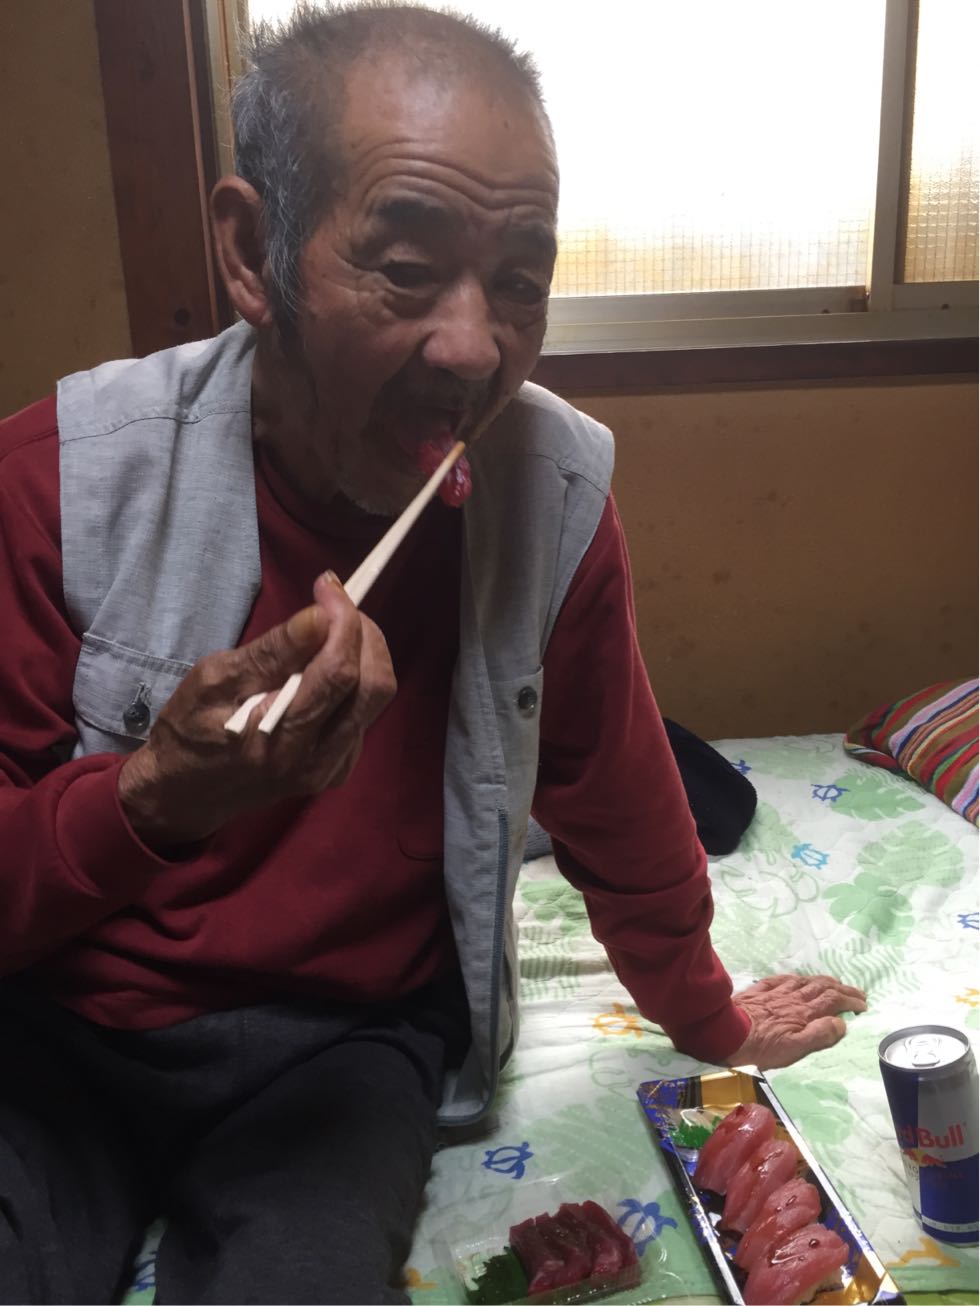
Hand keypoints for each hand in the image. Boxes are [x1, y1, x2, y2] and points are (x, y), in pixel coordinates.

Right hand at [118, 572, 395, 846]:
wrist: (186, 792)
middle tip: (335, 606)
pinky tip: (324, 670)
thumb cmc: (190, 730)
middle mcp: (315, 760)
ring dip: (363, 654)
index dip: (343, 620)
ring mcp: (330, 769)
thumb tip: (319, 617)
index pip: (338, 672)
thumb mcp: (213, 680)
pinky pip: (364, 714)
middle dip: (364, 633)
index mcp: (279, 739)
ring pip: (376, 699)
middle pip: (373, 686)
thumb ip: (270, 653)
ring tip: (330, 632)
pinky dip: (355, 680)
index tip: (327, 585)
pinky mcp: (337, 769)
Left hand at [726, 974, 866, 1069]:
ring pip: (804, 981)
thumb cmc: (760, 1047)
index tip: (863, 1004)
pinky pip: (782, 980)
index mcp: (803, 1012)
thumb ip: (819, 1035)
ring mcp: (775, 992)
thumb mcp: (794, 1049)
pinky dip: (796, 979)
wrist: (724, 1032)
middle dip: (842, 989)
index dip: (850, 1000)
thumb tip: (841, 1022)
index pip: (833, 1001)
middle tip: (856, 992)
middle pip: (822, 987)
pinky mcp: (758, 991)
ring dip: (822, 981)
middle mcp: (792, 998)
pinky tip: (797, 980)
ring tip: (833, 983)